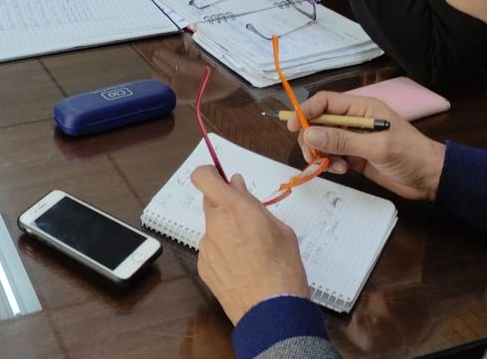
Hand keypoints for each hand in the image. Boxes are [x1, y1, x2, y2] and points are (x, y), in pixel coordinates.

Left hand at [191, 168, 309, 323]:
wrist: (271, 312)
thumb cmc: (283, 269)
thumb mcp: (280, 229)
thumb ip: (253, 205)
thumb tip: (237, 187)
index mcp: (234, 208)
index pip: (203, 177)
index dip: (209, 173)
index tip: (220, 177)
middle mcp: (215, 224)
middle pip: (210, 201)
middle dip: (225, 204)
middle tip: (247, 217)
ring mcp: (206, 247)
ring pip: (212, 227)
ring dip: (226, 230)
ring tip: (250, 250)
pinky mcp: (203, 266)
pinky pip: (211, 249)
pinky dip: (223, 251)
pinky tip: (242, 266)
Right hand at [287, 91, 446, 200]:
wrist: (432, 179)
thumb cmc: (410, 155)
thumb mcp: (377, 147)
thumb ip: (343, 141)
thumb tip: (310, 135)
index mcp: (362, 108)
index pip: (326, 102)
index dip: (306, 111)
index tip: (292, 127)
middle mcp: (355, 120)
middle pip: (319, 122)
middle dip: (312, 138)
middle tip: (312, 156)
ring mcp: (354, 139)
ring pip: (323, 141)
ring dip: (322, 154)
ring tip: (334, 166)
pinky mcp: (355, 156)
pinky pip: (333, 156)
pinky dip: (331, 163)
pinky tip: (342, 170)